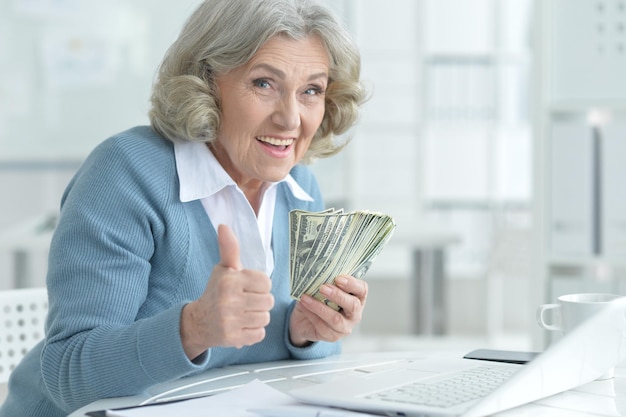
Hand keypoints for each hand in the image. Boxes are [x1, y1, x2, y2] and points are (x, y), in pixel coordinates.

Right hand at [180, 224, 273, 359]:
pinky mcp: (233, 338)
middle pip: (268, 301)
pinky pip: (260, 334)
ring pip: (265, 318)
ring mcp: (230, 320)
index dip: (260, 286)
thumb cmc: (216, 292)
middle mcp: (228, 300)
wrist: (198, 322)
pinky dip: (254, 331)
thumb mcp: (223, 268)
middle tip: (246, 302)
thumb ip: (229, 248)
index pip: (266, 282)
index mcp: (229, 280)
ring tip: (244, 314)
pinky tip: (241, 326)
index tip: (248, 287)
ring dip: (258, 317)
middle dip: (260, 302)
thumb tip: (224, 226)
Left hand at [289, 275, 366, 346]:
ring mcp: (345, 327)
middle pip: (352, 305)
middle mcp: (355, 314)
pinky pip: (322, 326)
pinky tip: (303, 305)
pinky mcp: (332, 336)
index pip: (362, 290)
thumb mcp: (324, 289)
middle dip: (337, 295)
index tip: (338, 278)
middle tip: (323, 287)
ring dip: (320, 307)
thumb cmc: (319, 300)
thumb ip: (327, 281)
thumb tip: (317, 272)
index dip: (352, 284)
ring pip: (336, 319)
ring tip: (306, 298)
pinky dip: (311, 314)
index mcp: (357, 298)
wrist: (304, 321)